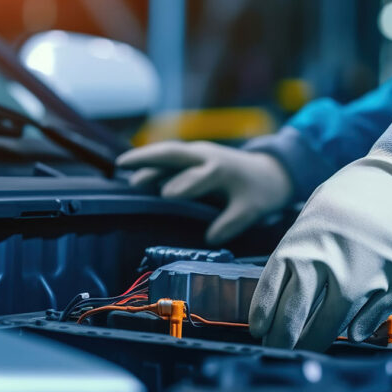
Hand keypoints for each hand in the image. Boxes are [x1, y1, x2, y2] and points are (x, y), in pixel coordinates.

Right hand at [116, 141, 292, 244]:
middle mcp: (206, 156)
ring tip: (122, 167)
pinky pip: (170, 156)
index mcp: (221, 169)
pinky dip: (153, 160)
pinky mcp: (194, 156)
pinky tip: (137, 170)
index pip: (199, 176)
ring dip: (146, 158)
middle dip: (149, 158)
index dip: (184, 185)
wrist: (269, 171)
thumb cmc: (258, 192)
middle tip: (122, 164)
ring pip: (168, 152)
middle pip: (174, 153)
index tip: (166, 195)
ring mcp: (199, 153)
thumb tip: (210, 239)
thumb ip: (231, 223)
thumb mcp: (251, 210)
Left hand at [249, 148, 391, 350]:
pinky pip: (370, 319)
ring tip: (307, 347)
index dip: (263, 314)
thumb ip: (303, 246)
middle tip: (277, 348)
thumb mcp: (318, 211)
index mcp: (303, 241)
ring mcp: (362, 277)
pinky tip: (351, 334)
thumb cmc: (360, 192)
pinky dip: (359, 329)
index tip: (258, 330)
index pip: (271, 289)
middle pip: (295, 315)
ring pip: (331, 323)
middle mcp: (329, 263)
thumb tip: (287, 282)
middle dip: (282, 338)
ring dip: (315, 340)